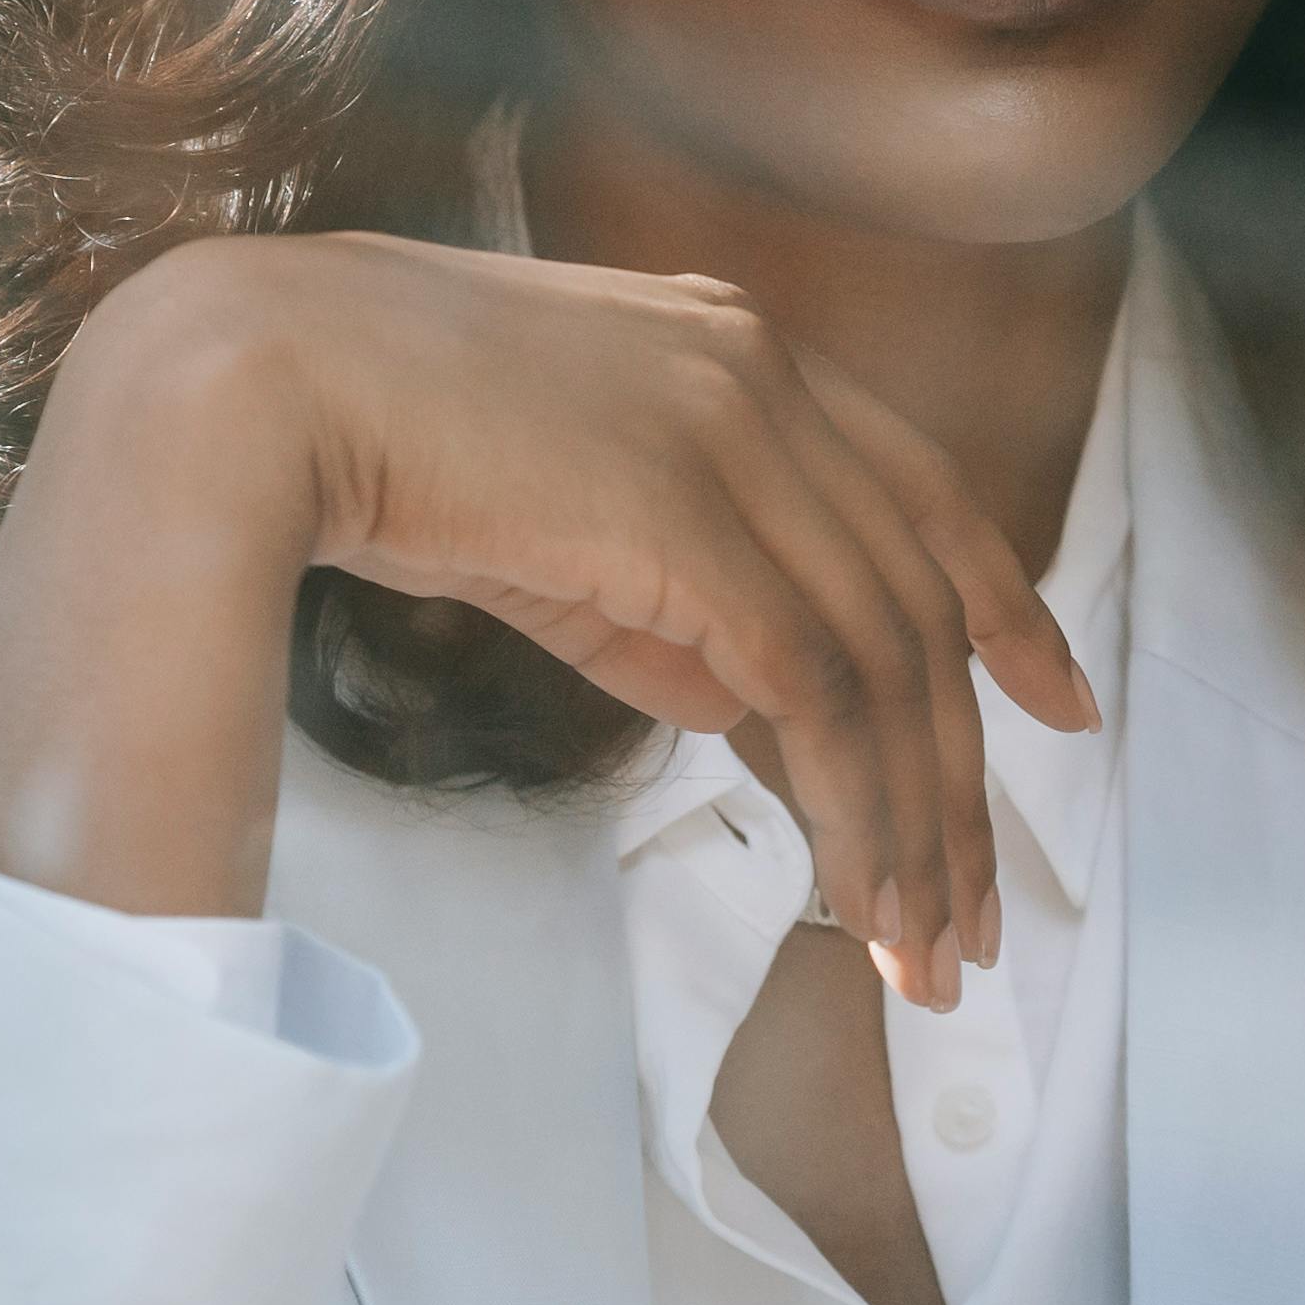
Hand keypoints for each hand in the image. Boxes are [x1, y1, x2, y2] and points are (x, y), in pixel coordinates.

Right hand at [0, 233, 1093, 991]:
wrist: (243, 379)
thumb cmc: (375, 445)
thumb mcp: (565, 526)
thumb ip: (674, 602)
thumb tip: (762, 714)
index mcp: (740, 350)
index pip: (921, 494)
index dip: (1005, 608)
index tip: (1060, 705)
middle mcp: (763, 374)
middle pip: (918, 604)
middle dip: (960, 777)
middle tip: (976, 917)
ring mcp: (732, 430)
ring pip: (882, 661)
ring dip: (914, 827)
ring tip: (921, 954)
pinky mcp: (686, 511)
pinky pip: (815, 689)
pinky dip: (855, 811)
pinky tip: (861, 904)